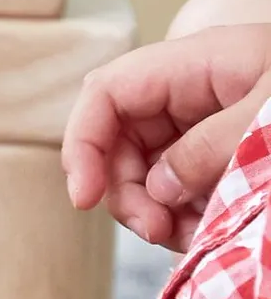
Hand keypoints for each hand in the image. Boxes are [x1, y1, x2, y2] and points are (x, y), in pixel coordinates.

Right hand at [62, 26, 270, 248]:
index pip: (105, 95)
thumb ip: (213, 147)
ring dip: (156, 214)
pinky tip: (209, 230)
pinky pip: (176, 191)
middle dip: (126, 193)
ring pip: (143, 174)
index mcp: (196, 63)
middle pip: (116, 142)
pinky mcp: (214, 157)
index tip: (86, 199)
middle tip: (159, 232)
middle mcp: (188, 93)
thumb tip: (160, 189)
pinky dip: (183, 219)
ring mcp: (199, 126)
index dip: (83, 145)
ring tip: (193, 235)